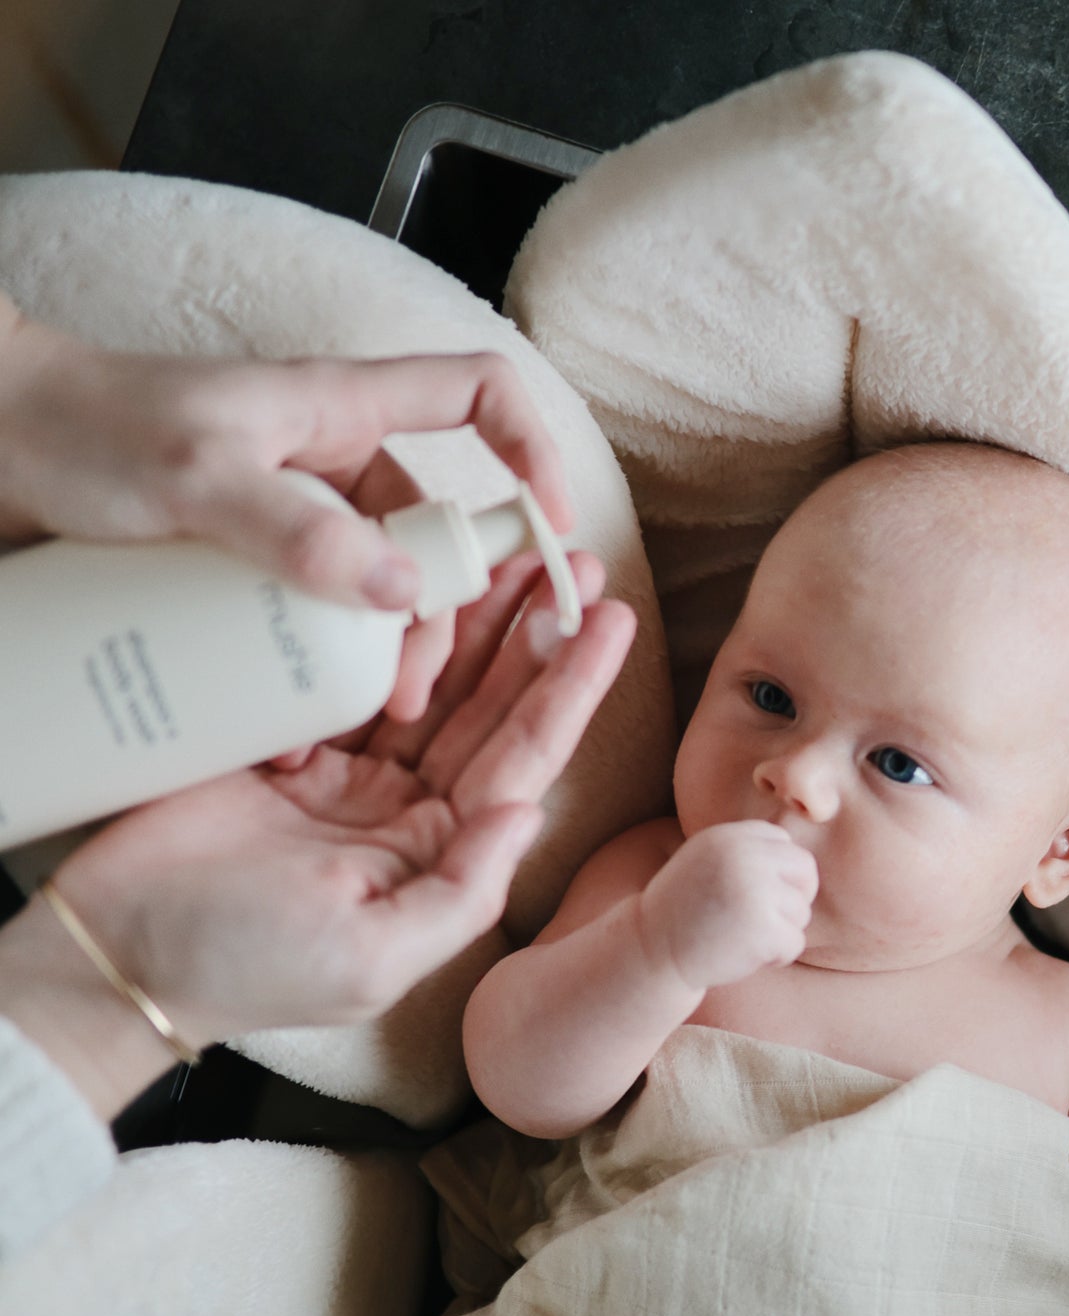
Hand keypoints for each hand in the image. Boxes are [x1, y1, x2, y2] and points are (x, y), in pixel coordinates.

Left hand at [0, 298, 572, 717]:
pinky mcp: (246, 567)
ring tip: (350, 724)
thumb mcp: (196, 477)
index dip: (531, 450)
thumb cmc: (79, 429)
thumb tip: (407, 590)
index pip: (477, 397)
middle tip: (408, 694)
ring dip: (378, 661)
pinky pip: (309, 620)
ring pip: (373, 592)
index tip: (549, 530)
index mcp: (340, 413)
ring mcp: (289, 519)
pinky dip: (316, 671)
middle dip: (439, 618)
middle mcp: (327, 465)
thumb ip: (300, 531)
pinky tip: (295, 719)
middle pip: (432, 536)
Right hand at [0, 552, 632, 1115]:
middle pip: (485, 703)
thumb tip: (528, 815)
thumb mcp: (373, 958)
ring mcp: (348, 769)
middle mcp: (408, 808)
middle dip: (531, 631)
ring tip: (511, 547)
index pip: (522, 759)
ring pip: (424, 675)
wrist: (115, 949)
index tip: (609, 619)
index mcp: (440, 854)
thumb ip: (460, 893)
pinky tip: (413, 570)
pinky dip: (378, 621)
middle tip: (570, 556)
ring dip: (468, 614)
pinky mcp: (285, 737)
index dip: (569, 686)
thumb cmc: (246, 970)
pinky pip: (343, 667)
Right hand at [641, 821, 817, 991]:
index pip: (783, 842)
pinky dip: (778, 956)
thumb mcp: (706, 862)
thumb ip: (745, 852)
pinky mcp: (762, 929)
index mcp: (728, 837)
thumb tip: (800, 856)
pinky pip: (796, 943)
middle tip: (771, 919)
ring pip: (801, 911)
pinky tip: (749, 956)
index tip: (762, 892)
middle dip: (795, 897)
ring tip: (746, 938)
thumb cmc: (683, 911)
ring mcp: (755, 892)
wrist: (650, 951)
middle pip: (804, 870)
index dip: (780, 871)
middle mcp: (744, 858)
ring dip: (782, 931)